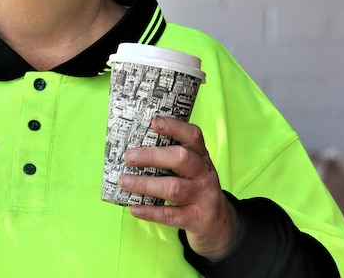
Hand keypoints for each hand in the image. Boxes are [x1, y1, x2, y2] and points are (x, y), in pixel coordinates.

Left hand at [118, 116, 238, 260]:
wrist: (219, 222)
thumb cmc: (196, 187)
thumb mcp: (192, 168)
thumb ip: (171, 157)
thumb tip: (133, 149)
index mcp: (201, 156)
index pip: (193, 136)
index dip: (175, 127)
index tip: (154, 122)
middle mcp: (204, 173)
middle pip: (182, 159)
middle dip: (153, 156)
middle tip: (129, 157)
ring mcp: (202, 196)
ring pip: (174, 188)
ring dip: (146, 184)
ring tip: (124, 181)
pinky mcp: (196, 218)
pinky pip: (171, 215)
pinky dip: (151, 211)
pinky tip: (134, 208)